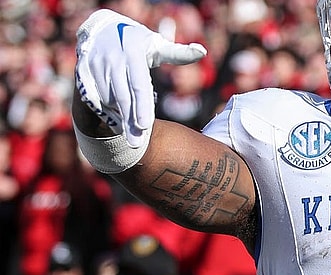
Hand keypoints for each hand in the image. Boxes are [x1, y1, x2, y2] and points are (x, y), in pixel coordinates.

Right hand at [75, 9, 206, 146]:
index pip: (139, 85)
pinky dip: (104, 111)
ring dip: (118, 117)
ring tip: (128, 131)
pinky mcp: (82, 72)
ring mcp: (94, 65)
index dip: (142, 106)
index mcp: (133, 53)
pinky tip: (115, 122)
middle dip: (129, 122)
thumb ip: (178, 53)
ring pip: (107, 99)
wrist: (101, 27)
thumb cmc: (137, 42)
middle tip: (137, 144)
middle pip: (122, 97)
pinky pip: (92, 98)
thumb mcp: (157, 45)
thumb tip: (202, 52)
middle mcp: (112, 59)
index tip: (145, 126)